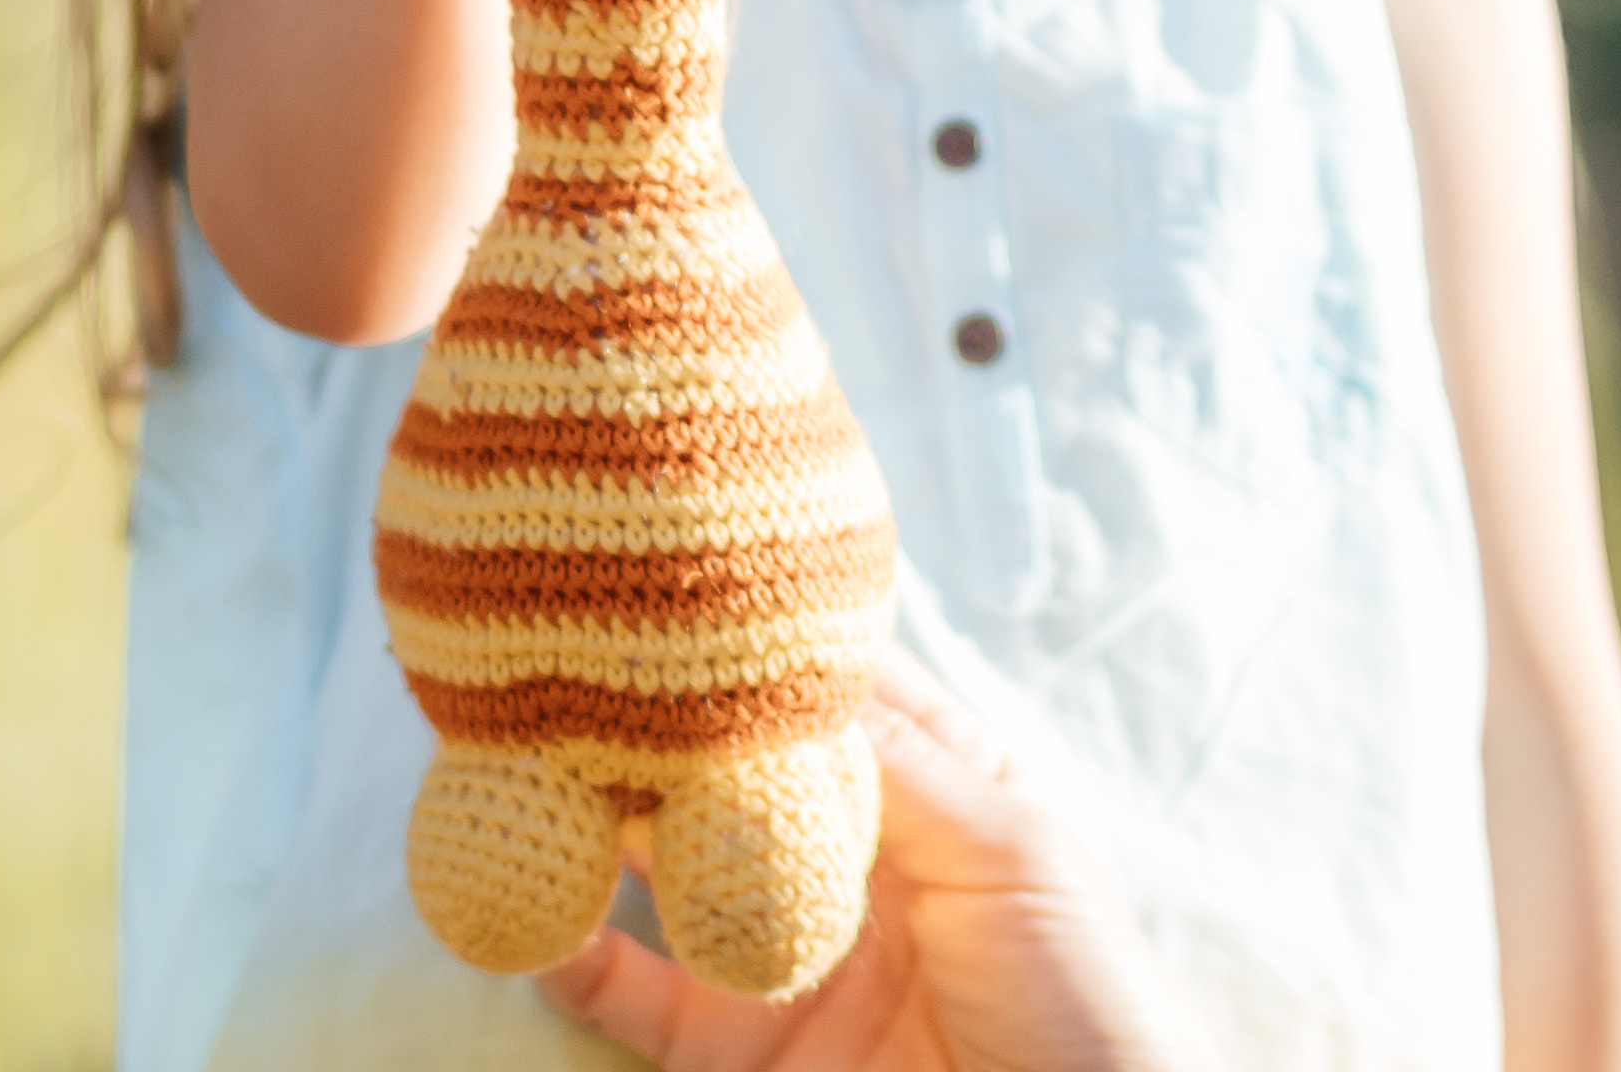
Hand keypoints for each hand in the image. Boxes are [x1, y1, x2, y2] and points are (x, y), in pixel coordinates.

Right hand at [536, 648, 1202, 1071]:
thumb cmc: (1090, 1003)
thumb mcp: (1013, 854)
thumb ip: (899, 765)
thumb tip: (796, 669)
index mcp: (929, 786)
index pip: (824, 692)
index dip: (753, 647)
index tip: (669, 595)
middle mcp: (846, 857)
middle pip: (730, 772)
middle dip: (655, 728)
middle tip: (569, 678)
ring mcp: (786, 954)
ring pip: (669, 871)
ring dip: (602, 826)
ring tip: (530, 772)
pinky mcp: (742, 1054)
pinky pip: (638, 997)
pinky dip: (578, 957)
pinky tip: (538, 915)